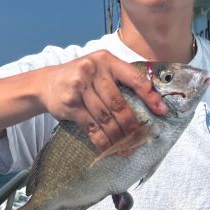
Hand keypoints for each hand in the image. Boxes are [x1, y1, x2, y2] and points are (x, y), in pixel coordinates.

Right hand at [38, 51, 166, 151]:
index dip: (150, 96)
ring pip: (105, 118)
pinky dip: (102, 141)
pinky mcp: (70, 104)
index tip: (161, 111)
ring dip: (118, 136)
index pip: (134, 78)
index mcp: (107, 60)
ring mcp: (79, 87)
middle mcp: (93, 71)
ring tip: (126, 147)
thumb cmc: (82, 78)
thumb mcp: (100, 69)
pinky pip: (91, 127)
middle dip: (131, 125)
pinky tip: (110, 148)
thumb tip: (151, 101)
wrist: (47, 83)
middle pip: (118, 104)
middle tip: (140, 138)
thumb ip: (121, 79)